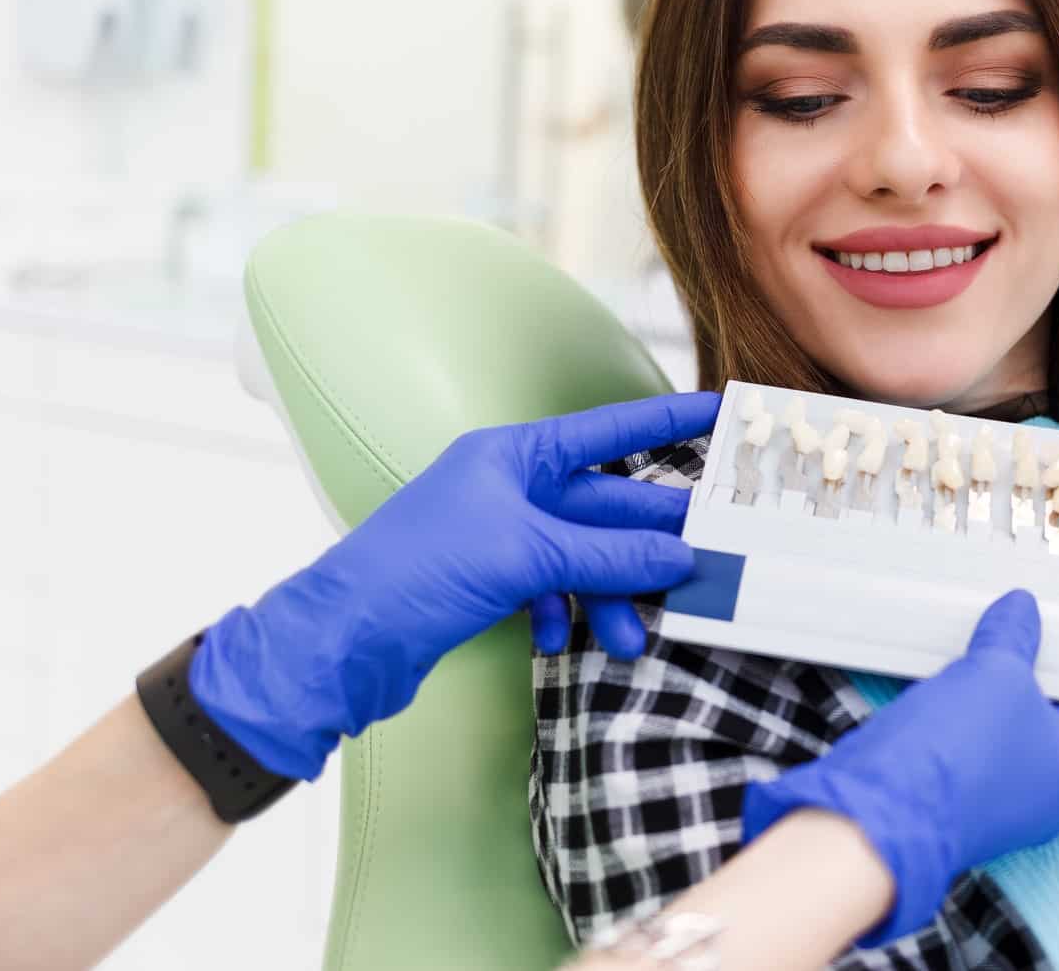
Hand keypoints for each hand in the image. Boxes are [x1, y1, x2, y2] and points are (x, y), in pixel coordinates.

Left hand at [190, 391, 718, 777]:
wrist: (342, 643)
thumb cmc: (418, 573)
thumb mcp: (525, 555)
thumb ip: (607, 553)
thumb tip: (680, 554)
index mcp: (513, 456)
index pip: (606, 431)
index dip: (662, 422)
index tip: (715, 414)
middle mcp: (507, 488)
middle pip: (602, 505)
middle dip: (647, 540)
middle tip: (704, 559)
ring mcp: (497, 537)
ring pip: (582, 557)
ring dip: (610, 595)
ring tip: (632, 637)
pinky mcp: (486, 584)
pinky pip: (550, 591)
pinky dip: (564, 615)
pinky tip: (559, 639)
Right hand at [741, 591, 1058, 945]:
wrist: (880, 811)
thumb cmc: (959, 754)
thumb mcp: (997, 673)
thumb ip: (1015, 636)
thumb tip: (1020, 611)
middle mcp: (1056, 789)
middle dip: (1058, 665)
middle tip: (1048, 616)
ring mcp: (1008, 794)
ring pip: (1022, 724)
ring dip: (1010, 681)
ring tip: (1001, 628)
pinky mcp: (965, 792)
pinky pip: (982, 738)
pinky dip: (976, 702)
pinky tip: (961, 661)